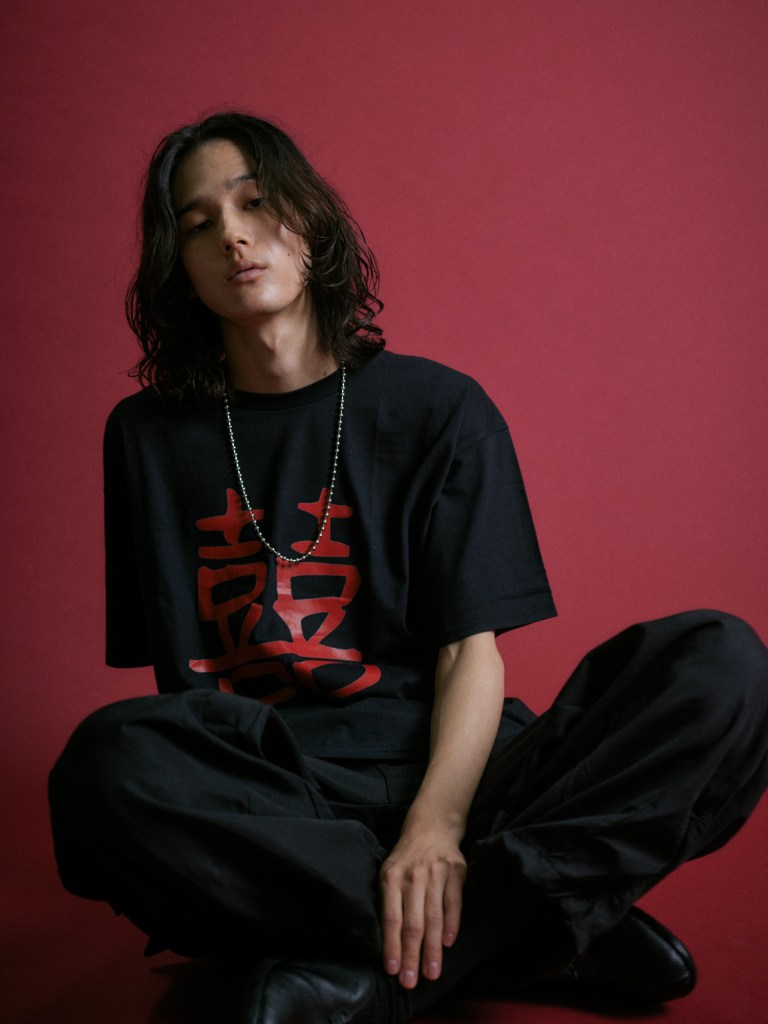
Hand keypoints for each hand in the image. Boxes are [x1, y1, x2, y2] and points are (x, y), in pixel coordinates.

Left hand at [379, 828, 466, 988]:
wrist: (432, 826)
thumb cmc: (406, 858)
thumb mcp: (389, 873)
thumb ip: (389, 902)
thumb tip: (388, 943)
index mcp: (391, 878)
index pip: (391, 918)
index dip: (392, 946)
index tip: (393, 971)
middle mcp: (413, 876)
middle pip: (412, 923)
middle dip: (412, 956)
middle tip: (411, 982)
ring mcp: (436, 872)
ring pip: (434, 918)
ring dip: (432, 949)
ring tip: (432, 973)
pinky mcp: (456, 871)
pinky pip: (454, 903)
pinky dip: (452, 924)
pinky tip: (448, 944)